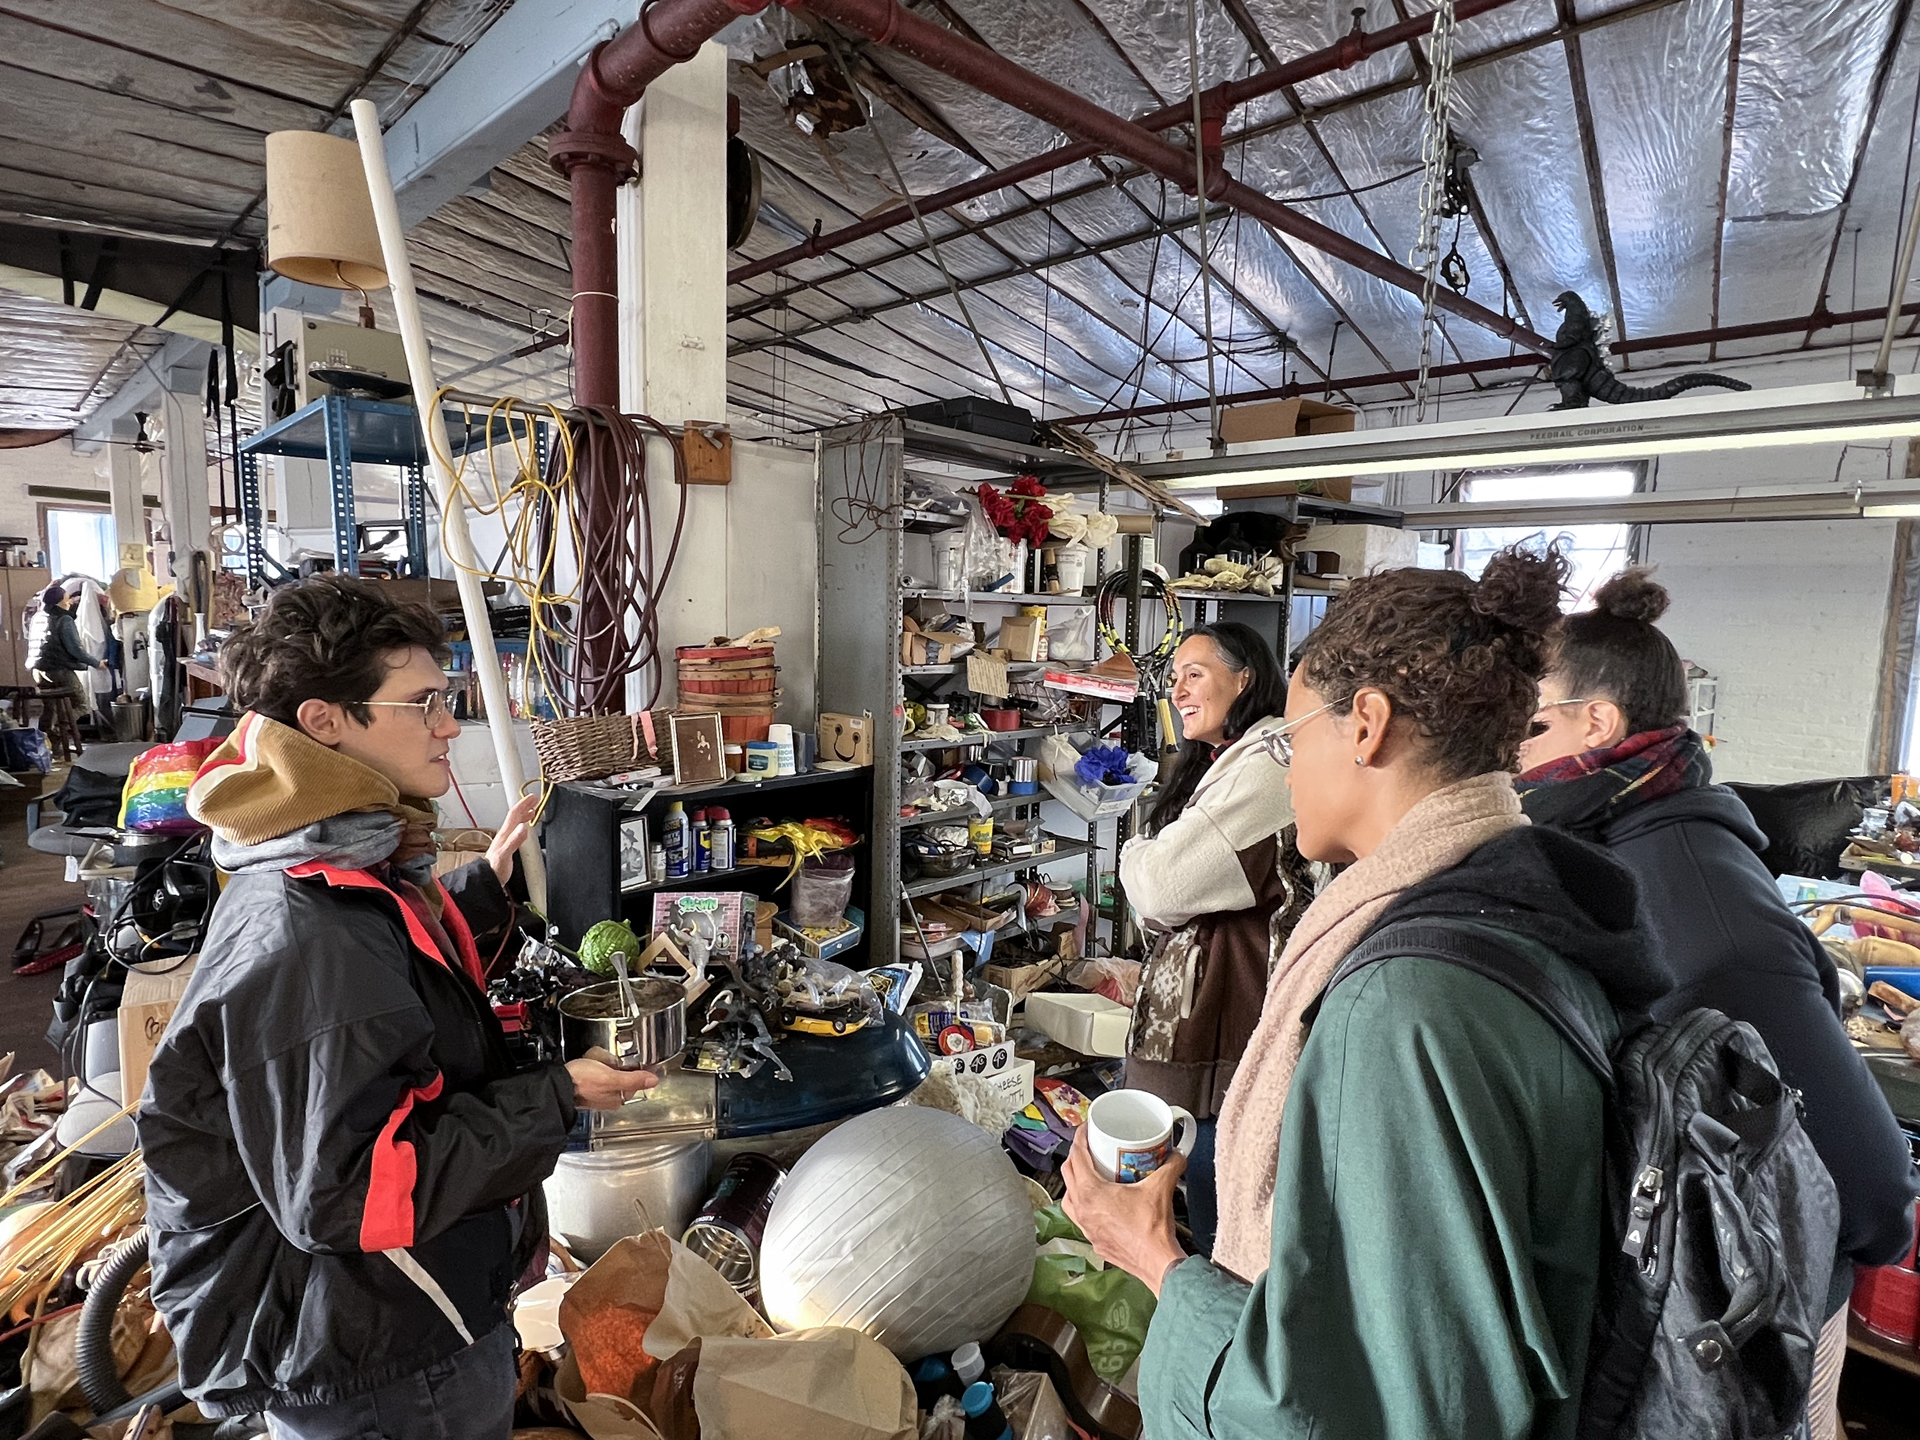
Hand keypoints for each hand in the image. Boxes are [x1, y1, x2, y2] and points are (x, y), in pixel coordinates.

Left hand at [488, 794, 537, 884]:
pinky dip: (523, 825)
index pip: (514, 814)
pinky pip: (517, 831)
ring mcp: (506, 840)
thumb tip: (524, 827)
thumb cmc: (496, 868)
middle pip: (515, 816)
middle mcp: (505, 834)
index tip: (532, 797)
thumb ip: (515, 840)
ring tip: (533, 811)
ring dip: (525, 814)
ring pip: (516, 822)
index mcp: (505, 834)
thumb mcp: (506, 854)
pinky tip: (526, 829)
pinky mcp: (508, 846)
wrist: (488, 878)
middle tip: (535, 800)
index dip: (524, 804)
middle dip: (525, 806)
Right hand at [566, 1055, 659, 1110]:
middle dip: (615, 1063)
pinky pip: (596, 1069)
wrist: (557, 1084)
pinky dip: (594, 1063)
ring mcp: (598, 1091)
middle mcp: (609, 1097)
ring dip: (604, 1061)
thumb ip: (633, 1079)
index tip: (633, 1059)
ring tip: (595, 1059)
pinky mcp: (587, 1084)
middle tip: (606, 1060)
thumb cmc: (581, 1082)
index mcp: (618, 1098)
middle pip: (622, 1073)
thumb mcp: (611, 1078)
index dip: (635, 1067)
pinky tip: (588, 1062)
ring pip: (609, 1070)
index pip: (635, 1079)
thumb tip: (653, 1081)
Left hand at [1061, 1125, 1188, 1295]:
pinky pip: (1079, 1216)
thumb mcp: (1161, 1189)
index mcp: (1091, 1193)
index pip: (1077, 1157)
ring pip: (1069, 1196)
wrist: (1156, 1263)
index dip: (1079, 1138)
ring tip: (1091, 1173)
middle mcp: (1083, 1210)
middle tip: (1091, 1147)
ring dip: (1076, 1181)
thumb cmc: (1152, 1231)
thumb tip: (1176, 1155)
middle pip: (1068, 1174)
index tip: (1086, 1129)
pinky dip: (1083, 1204)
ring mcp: (1086, 1227)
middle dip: (1077, 1156)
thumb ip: (1171, 1166)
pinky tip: (1097, 1202)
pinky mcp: (1094, 1239)